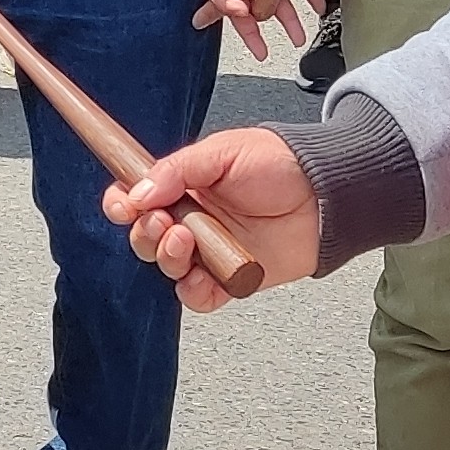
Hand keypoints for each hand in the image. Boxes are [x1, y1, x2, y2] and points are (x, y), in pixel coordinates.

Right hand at [104, 126, 322, 312]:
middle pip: (146, 238)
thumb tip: (139, 191)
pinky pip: (198, 297)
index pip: (137, 199)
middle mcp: (191, 221)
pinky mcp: (230, 279)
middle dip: (145, 233)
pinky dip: (193, 292)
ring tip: (185, 240)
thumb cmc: (282, 165)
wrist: (327, 194)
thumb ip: (177, 170)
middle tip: (163, 222)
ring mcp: (209, 251)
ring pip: (167, 268)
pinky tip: (200, 276)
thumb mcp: (223, 152)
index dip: (122, 205)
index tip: (123, 206)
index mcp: (183, 187)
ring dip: (167, 258)